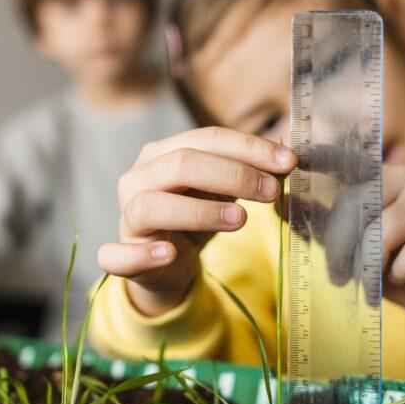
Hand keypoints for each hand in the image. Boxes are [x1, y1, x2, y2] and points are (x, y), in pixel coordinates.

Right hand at [97, 127, 296, 316]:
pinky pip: (117, 254)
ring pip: (152, 205)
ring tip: (240, 220)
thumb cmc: (196, 217)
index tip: (287, 162)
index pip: (207, 138)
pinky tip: (169, 254)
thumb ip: (249, 175)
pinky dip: (141, 254)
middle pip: (181, 164)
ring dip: (199, 211)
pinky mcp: (122, 253)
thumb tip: (286, 162)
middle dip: (232, 174)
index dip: (249, 148)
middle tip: (271, 191)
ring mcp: (127, 215)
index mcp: (163, 153)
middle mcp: (139, 177)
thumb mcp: (224, 192)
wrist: (168, 265)